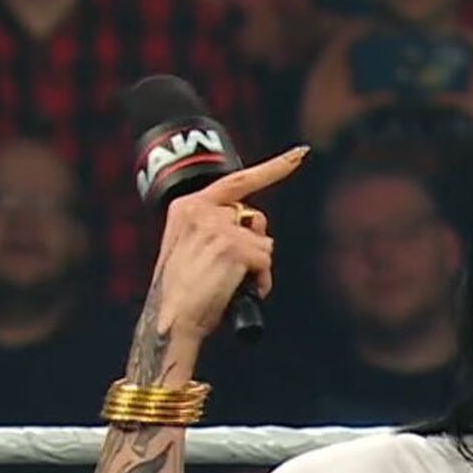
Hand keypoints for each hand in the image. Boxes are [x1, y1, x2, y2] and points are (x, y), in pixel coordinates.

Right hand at [151, 145, 309, 348]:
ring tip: (232, 284)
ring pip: (264, 244)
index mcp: (187, 206)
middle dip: (254, 245)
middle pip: (254, 218)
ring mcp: (218, 227)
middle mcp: (202, 210)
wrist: (173, 319)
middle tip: (234, 270)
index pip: (236, 181)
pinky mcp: (233, 248)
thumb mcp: (193, 249)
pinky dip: (261, 281)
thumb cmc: (184, 293)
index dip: (273, 168)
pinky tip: (239, 291)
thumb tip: (255, 226)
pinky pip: (266, 262)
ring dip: (257, 267)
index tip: (300, 154)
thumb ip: (216, 228)